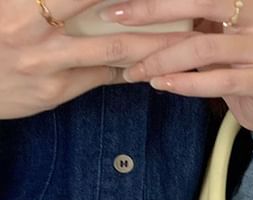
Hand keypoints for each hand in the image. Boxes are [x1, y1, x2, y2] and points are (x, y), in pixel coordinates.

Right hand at [0, 0, 197, 118]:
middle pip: (104, 9)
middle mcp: (31, 26)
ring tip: (185, 37)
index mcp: (21, 0)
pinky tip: (153, 64)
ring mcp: (47, 61)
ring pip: (114, 48)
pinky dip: (129, 68)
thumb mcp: (6, 4)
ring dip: (153, 44)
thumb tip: (88, 0)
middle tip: (185, 8)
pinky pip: (102, 76)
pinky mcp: (56, 89)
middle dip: (147, 8)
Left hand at [99, 0, 252, 160]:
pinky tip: (162, 85)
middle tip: (116, 19)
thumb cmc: (237, 68)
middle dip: (152, 11)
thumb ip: (189, 20)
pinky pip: (219, 81)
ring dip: (164, 58)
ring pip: (204, 47)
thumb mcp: (215, 36)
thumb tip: (132, 11)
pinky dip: (187, 83)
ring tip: (137, 70)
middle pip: (199, 3)